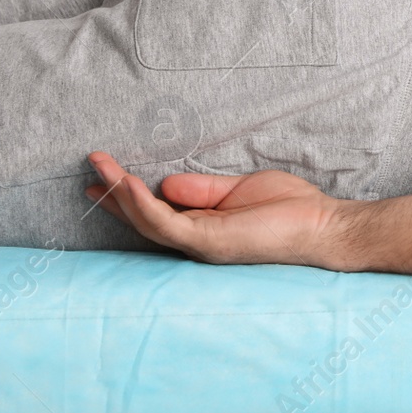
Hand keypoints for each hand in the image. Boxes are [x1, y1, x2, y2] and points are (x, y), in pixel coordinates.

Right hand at [84, 151, 343, 269]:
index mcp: (204, 226)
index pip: (157, 211)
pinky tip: (129, 185)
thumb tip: (165, 182)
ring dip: (120, 195)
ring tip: (99, 169)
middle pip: (144, 217)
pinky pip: (167, 223)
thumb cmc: (291, 210)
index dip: (127, 197)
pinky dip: (145, 205)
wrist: (323, 226)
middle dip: (113, 195)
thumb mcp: (239, 190)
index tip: (103, 179)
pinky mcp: (209, 242)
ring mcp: (200, 244)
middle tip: (88, 171)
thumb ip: (203, 188)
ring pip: (148, 220)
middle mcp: (197, 239)